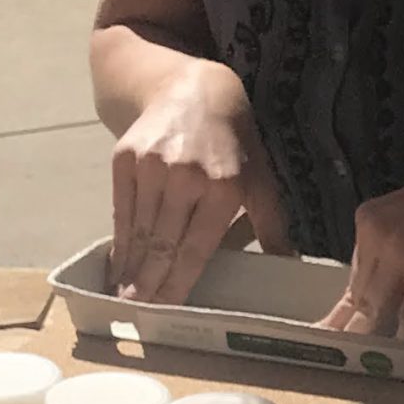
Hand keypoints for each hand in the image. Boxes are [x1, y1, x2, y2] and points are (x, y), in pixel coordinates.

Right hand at [110, 60, 287, 302]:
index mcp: (223, 187)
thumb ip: (271, 224)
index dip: (178, 282)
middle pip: (164, 244)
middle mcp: (185, 177)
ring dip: (130, 267)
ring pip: (140, 230)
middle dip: (149, 283)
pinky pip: (121, 209)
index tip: (166, 309)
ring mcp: (151, 166)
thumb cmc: (234, 142)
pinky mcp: (125, 158)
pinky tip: (116, 262)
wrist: (193, 90)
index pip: (196, 248)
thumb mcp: (260, 179)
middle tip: (137, 313)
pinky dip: (119, 238)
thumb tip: (287, 265)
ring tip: (123, 296)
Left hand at [319, 142, 403, 339]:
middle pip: (361, 291)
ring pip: (379, 305)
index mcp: (368, 219)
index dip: (350, 303)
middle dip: (357, 323)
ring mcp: (398, 253)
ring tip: (369, 359)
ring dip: (375, 334)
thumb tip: (389, 280)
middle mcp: (375, 235)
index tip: (337, 325)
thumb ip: (393, 245)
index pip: (355, 271)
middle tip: (347, 351)